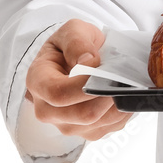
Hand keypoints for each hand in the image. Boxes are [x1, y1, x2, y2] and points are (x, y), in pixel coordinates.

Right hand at [25, 19, 131, 140]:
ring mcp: (66, 124)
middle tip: (122, 77)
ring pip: (98, 123)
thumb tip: (89, 62)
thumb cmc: (74, 43)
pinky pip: (110, 126)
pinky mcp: (86, 132)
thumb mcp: (73, 30)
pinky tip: (123, 93)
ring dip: (117, 103)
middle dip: (106, 95)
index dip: (84, 85)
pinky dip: (122, 110)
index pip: (58, 94)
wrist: (79, 57)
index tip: (102, 68)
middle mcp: (46, 109)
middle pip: (80, 115)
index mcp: (38, 81)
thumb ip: (77, 42)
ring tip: (124, 82)